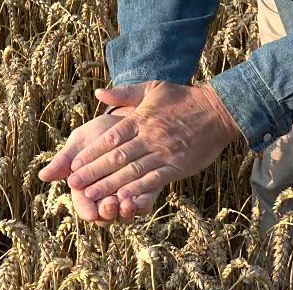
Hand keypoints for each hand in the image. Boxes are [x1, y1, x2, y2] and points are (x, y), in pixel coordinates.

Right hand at [39, 109, 158, 223]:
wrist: (126, 122)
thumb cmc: (97, 134)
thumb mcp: (79, 143)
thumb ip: (64, 161)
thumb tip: (43, 176)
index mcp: (86, 190)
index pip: (84, 208)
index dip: (87, 212)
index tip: (91, 212)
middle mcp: (105, 198)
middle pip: (106, 217)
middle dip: (108, 213)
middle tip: (111, 204)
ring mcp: (125, 198)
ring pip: (125, 216)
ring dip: (126, 213)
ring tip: (128, 204)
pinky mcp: (145, 192)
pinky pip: (144, 205)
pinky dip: (143, 204)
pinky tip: (142, 198)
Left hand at [67, 81, 240, 201]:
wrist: (218, 110)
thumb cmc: (183, 99)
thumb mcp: (153, 88)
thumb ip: (124, 93)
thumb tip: (98, 93)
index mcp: (140, 120)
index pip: (109, 139)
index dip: (91, 153)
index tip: (73, 165)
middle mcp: (149, 138)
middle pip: (116, 158)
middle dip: (93, 172)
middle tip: (74, 184)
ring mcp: (164, 153)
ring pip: (132, 171)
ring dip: (110, 185)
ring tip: (91, 196)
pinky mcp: (178, 167)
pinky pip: (155, 180)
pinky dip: (139, 189)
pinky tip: (123, 198)